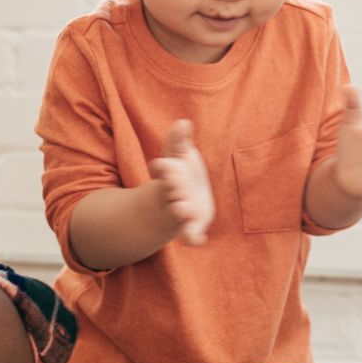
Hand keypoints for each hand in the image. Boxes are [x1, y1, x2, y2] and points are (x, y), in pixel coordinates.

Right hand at [150, 120, 213, 245]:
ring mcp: (178, 211)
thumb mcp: (178, 156)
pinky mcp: (189, 226)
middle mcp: (170, 194)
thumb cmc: (178, 174)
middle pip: (170, 191)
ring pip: (177, 213)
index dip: (162, 169)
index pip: (162, 170)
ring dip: (180, 211)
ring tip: (184, 208)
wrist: (175, 203)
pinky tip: (200, 241)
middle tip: (176, 182)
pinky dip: (192, 238)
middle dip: (173, 187)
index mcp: (167, 175)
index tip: (161, 165)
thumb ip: (178, 141)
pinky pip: (189, 235)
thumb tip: (183, 121)